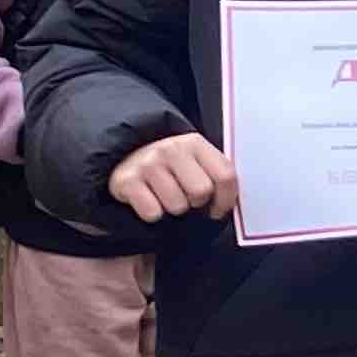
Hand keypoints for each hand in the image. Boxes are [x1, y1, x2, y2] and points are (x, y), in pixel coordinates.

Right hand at [108, 130, 238, 224]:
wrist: (124, 156)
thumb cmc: (169, 165)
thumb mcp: (193, 159)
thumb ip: (214, 173)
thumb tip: (232, 202)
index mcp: (194, 143)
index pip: (225, 175)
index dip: (227, 199)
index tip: (219, 209)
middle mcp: (171, 149)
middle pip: (201, 192)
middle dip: (197, 202)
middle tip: (187, 198)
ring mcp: (148, 164)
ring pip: (177, 206)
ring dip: (174, 208)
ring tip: (165, 196)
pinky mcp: (127, 181)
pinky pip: (153, 213)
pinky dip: (153, 214)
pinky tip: (149, 199)